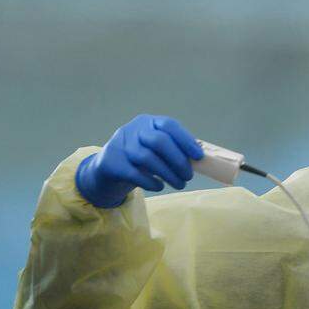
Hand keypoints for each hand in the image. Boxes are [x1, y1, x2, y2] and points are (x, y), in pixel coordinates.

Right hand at [76, 115, 203, 207]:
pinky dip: (151, 182)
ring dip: (168, 174)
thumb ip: (173, 148)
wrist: (109, 167)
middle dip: (178, 160)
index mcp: (148, 122)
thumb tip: (199, 158)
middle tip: (189, 176)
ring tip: (179, 184)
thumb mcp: (155, 146)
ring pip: (147, 158)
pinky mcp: (113, 164)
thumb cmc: (140, 155)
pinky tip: (160, 186)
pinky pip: (135, 174)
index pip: (169, 125)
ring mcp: (121, 145)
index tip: (198, 157)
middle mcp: (134, 130)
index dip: (186, 140)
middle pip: (159, 141)